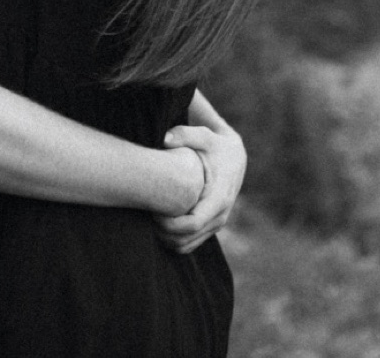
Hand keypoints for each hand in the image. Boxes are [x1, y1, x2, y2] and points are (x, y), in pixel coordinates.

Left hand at [155, 124, 245, 253]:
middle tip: (143, 215)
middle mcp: (219, 216)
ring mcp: (216, 224)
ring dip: (165, 238)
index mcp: (218, 199)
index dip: (168, 223)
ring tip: (148, 219)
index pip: (192, 224)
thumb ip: (185, 134)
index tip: (151, 210)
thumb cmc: (215, 145)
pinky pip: (189, 244)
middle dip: (162, 232)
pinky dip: (172, 240)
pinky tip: (158, 223)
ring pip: (185, 245)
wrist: (235, 157)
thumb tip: (165, 138)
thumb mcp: (204, 135)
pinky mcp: (210, 226)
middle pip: (185, 239)